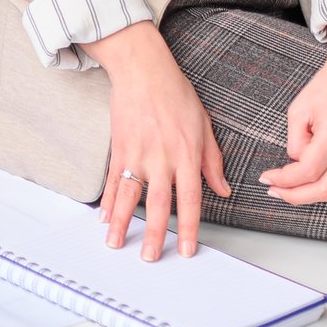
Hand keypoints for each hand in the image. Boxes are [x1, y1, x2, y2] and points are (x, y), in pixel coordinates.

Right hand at [89, 21, 229, 260]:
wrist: (143, 69)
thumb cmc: (176, 93)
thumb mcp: (204, 125)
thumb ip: (213, 161)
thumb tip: (223, 190)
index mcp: (187, 154)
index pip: (190, 199)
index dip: (189, 228)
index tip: (187, 250)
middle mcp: (162, 157)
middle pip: (157, 204)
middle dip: (153, 234)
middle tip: (150, 258)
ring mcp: (137, 153)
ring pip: (129, 195)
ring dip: (121, 222)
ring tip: (115, 243)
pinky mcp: (119, 147)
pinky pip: (113, 179)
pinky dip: (107, 199)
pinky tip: (103, 217)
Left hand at [261, 21, 326, 206]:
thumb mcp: (299, 110)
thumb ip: (294, 142)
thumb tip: (295, 166)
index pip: (308, 171)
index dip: (284, 180)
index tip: (267, 178)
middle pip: (325, 189)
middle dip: (296, 196)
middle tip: (276, 191)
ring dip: (314, 196)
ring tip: (292, 190)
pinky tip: (314, 185)